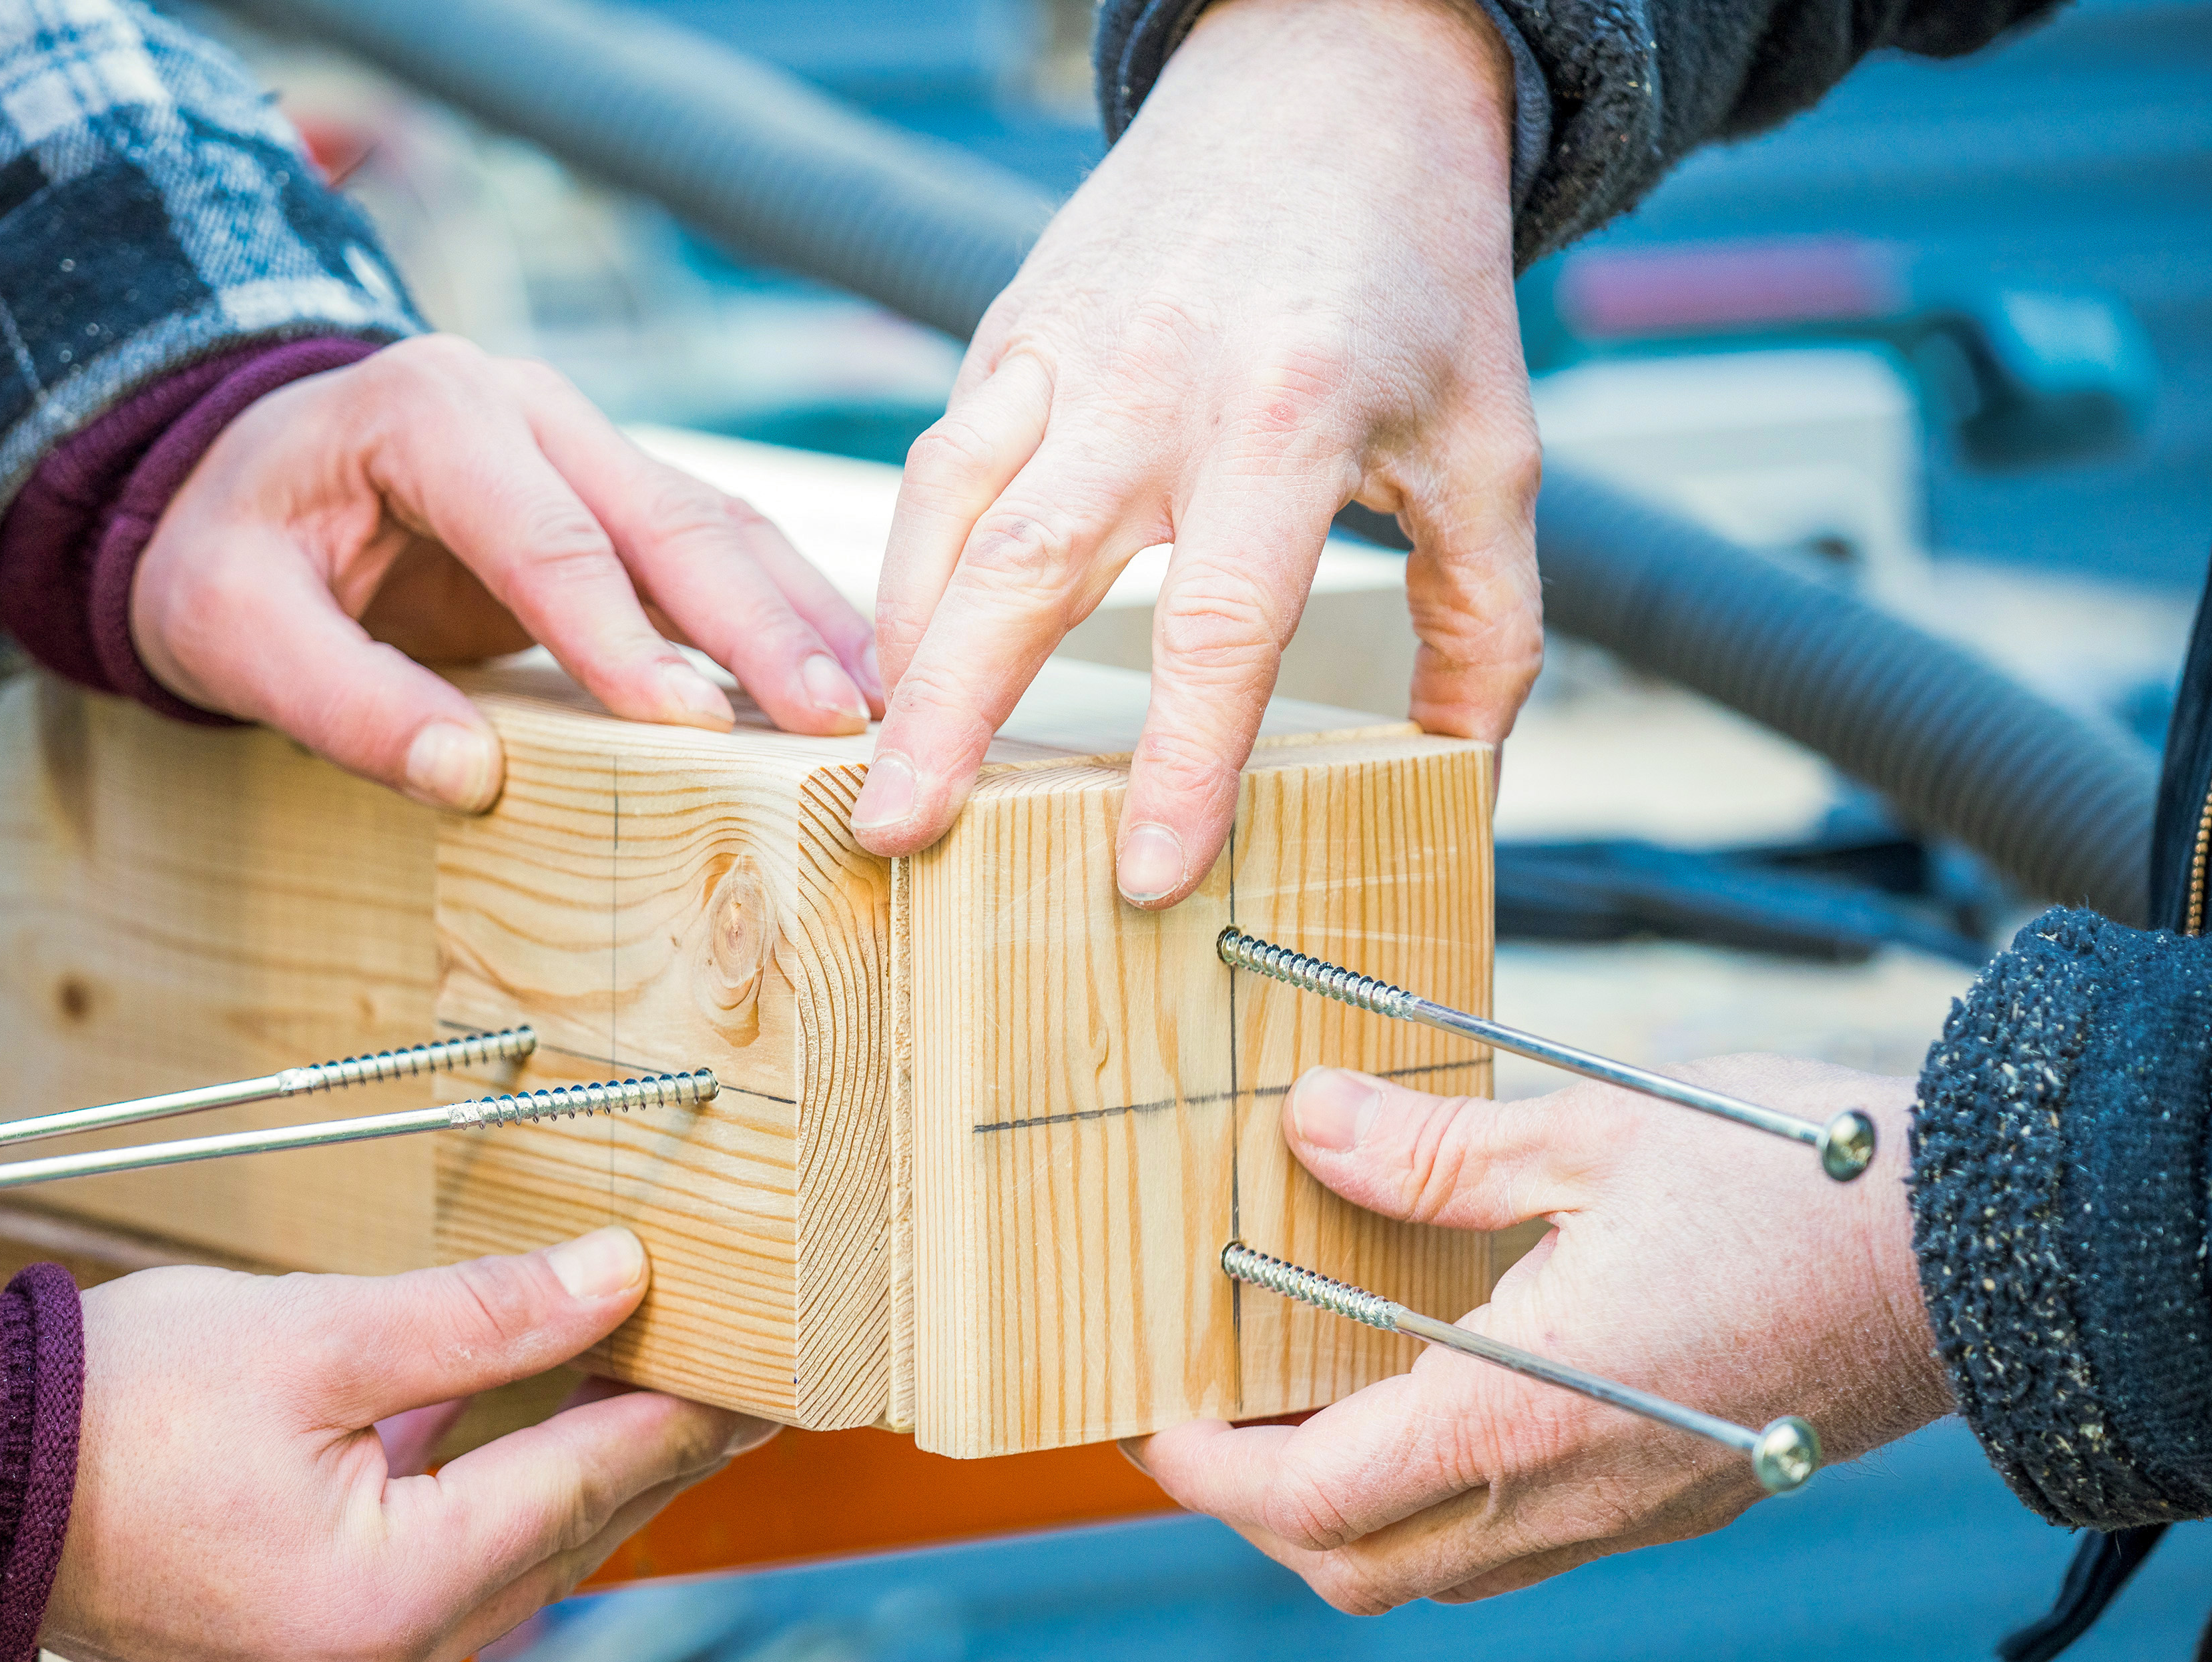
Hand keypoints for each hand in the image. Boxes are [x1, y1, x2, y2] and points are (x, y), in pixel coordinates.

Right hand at [40, 1226, 772, 1661]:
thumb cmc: (112, 1408)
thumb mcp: (314, 1335)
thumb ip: (481, 1316)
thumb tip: (619, 1278)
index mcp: (388, 1597)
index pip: (583, 1484)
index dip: (681, 1410)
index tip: (762, 1362)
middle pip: (562, 1539)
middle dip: (648, 1447)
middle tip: (734, 1370)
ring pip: (512, 1569)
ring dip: (576, 1481)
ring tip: (654, 1388)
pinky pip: (449, 1589)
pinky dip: (497, 1513)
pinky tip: (536, 1441)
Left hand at [131, 337, 879, 812]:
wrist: (232, 482)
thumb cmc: (227, 552)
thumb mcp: (229, 627)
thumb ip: (340, 699)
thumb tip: (467, 778)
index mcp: (429, 413)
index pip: (544, 534)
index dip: (620, 635)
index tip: (688, 725)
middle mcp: (525, 406)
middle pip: (664, 517)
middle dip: (756, 626)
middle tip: (834, 722)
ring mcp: (581, 440)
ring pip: (716, 524)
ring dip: (799, 620)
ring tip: (873, 712)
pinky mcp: (613, 495)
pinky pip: (716, 549)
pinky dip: (786, 614)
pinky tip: (846, 680)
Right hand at [855, 0, 1541, 902]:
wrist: (1328, 80)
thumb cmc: (1413, 272)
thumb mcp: (1490, 444)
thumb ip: (1487, 624)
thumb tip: (1464, 783)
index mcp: (1286, 415)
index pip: (1222, 621)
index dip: (1181, 761)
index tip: (1146, 873)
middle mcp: (1152, 381)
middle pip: (1021, 571)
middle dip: (948, 718)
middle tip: (894, 833)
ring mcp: (1061, 351)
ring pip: (943, 512)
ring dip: (902, 651)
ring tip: (879, 764)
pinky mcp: (1008, 333)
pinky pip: (938, 466)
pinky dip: (908, 570)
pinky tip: (910, 658)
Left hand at [1134, 1060, 1950, 1612]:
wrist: (1991, 1250)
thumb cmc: (1807, 1185)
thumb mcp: (1599, 1134)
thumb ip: (1437, 1149)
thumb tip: (1307, 1124)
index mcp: (1522, 1419)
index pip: (1311, 1498)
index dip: (1205, 1468)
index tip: (1145, 1418)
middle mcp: (1566, 1497)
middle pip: (1354, 1569)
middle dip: (1254, 1514)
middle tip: (1202, 1424)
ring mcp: (1627, 1512)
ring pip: (1433, 1571)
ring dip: (1341, 1518)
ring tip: (1294, 1413)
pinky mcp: (1675, 1496)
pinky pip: (1515, 1545)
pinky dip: (1432, 1504)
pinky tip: (1418, 1403)